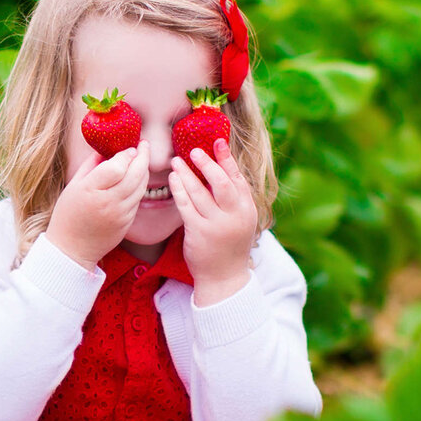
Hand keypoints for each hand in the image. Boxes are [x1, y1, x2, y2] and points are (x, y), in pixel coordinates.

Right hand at [46, 141, 149, 269]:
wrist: (72, 249)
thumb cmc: (68, 215)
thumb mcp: (73, 186)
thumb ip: (90, 165)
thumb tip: (106, 148)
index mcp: (90, 191)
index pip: (117, 167)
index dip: (126, 154)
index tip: (129, 147)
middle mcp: (108, 202)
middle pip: (135, 174)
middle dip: (143, 156)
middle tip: (144, 145)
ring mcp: (120, 214)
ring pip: (141, 187)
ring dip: (144, 170)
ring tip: (142, 160)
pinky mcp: (127, 223)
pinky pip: (137, 200)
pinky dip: (139, 186)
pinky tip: (136, 179)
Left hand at [168, 138, 259, 304]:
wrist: (224, 278)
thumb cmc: (229, 246)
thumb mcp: (240, 221)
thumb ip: (234, 200)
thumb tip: (221, 170)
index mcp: (247, 210)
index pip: (238, 178)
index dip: (227, 159)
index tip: (218, 142)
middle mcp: (234, 216)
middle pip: (221, 182)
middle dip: (207, 164)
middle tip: (194, 150)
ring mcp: (217, 225)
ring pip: (200, 192)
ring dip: (187, 174)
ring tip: (176, 161)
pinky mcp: (199, 233)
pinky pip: (186, 206)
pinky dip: (179, 190)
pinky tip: (173, 179)